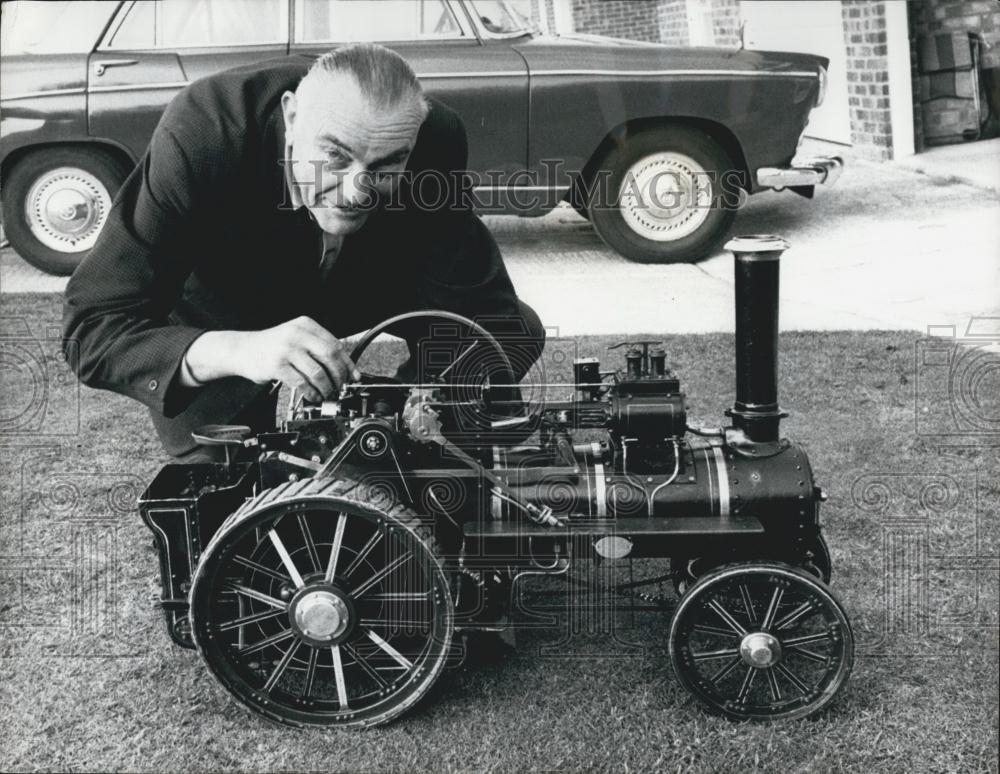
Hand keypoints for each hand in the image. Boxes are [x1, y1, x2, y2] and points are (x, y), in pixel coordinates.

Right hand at [184, 317, 359, 401]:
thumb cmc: (271, 347)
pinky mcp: (277, 365)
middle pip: (330, 357)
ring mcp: (286, 349)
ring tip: (327, 394)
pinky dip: (311, 392)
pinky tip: (313, 396)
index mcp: (305, 325)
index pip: (335, 344)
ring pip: (318, 372)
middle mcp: (297, 334)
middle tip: (341, 387)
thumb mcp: (295, 338)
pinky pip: (302, 383)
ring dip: (326, 388)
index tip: (354, 376)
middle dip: (339, 376)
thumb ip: (316, 348)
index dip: (347, 363)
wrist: (241, 349)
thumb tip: (344, 368)